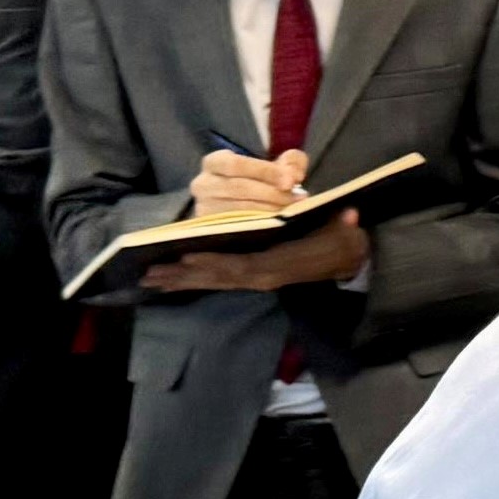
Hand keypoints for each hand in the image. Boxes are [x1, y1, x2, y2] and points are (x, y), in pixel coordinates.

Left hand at [143, 209, 367, 292]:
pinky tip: (174, 279)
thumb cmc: (343, 241)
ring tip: (151, 279)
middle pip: (218, 278)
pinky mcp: (253, 277)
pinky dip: (195, 280)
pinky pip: (220, 281)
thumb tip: (348, 216)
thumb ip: (344, 226)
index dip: (213, 264)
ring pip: (215, 282)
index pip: (242, 266)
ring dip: (182, 281)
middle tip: (149, 273)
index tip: (184, 259)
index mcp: (280, 265)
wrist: (350, 259)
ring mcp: (257, 279)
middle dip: (184, 276)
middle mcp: (263, 276)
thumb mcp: (346, 233)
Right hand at [190, 147, 308, 216]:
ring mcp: (204, 208)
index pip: (235, 164)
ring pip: (237, 210)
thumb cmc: (262, 179)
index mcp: (214, 162)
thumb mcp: (278, 163)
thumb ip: (291, 162)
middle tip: (297, 198)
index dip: (265, 172)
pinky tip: (277, 221)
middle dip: (271, 193)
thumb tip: (294, 176)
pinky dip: (260, 224)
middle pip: (238, 188)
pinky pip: (236, 227)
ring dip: (268, 210)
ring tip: (291, 209)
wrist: (246, 200)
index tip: (290, 181)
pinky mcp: (210, 228)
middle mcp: (203, 184)